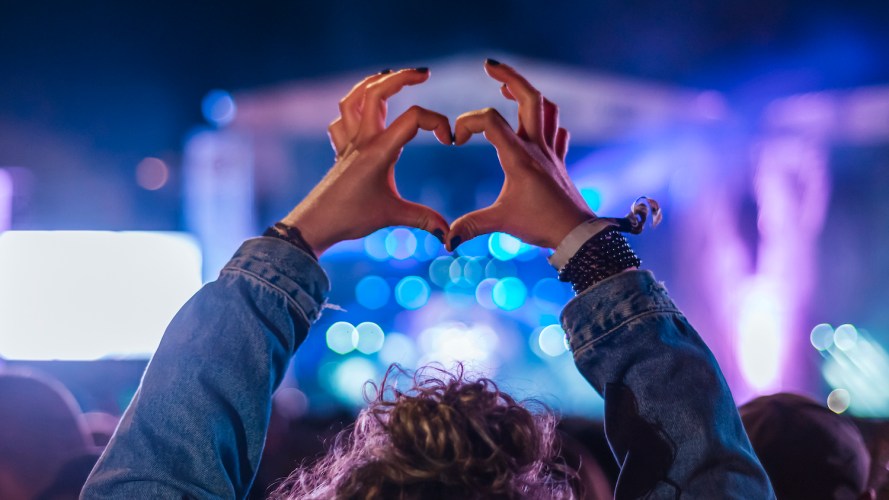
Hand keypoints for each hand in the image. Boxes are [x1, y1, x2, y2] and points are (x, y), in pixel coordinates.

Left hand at [281, 68, 452, 255]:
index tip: (448, 140)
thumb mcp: (392, 216)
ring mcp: (348, 143)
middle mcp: (362, 140)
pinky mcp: (340, 152)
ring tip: (391, 76)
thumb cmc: (350, 218)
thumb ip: (424, 219)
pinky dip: (352, 109)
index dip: (437, 122)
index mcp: (379, 150)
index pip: (413, 118)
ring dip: (372, 83)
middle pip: (377, 92)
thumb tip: (449, 235)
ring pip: (354, 99)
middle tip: (425, 73)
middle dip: (401, 77)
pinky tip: (364, 113)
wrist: (314, 225)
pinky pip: (341, 120)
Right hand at [447, 60, 593, 250]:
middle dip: (509, 77)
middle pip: (528, 98)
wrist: (578, 234)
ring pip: (546, 109)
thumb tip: (446, 239)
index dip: (467, 122)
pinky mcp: (559, 162)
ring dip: (528, 93)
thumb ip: (471, 225)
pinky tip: (536, 123)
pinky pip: (558, 131)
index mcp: (518, 157)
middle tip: (489, 65)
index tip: (456, 140)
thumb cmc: (541, 225)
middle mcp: (536, 148)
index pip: (490, 120)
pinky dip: (547, 120)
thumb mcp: (501, 223)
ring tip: (509, 87)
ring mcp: (551, 152)